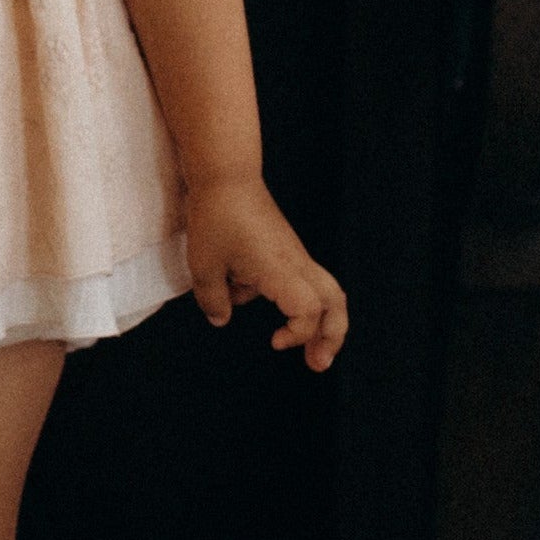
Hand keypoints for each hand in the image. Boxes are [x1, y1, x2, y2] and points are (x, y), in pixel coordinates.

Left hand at [183, 169, 348, 369]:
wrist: (226, 175)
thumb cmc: (216, 215)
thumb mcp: (204, 265)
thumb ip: (213, 300)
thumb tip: (221, 319)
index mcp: (282, 270)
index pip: (308, 312)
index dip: (298, 334)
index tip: (275, 342)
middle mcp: (296, 263)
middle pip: (336, 302)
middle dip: (333, 336)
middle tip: (319, 363)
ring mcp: (294, 254)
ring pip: (326, 290)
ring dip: (320, 320)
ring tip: (307, 348)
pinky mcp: (285, 248)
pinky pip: (297, 279)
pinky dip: (282, 295)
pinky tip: (240, 288)